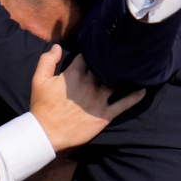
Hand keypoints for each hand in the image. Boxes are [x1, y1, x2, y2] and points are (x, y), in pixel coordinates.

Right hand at [30, 45, 144, 151]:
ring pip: (115, 82)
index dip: (90, 54)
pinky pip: (123, 104)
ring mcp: (98, 101)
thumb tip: (58, 46)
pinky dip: (134, 97)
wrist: (46, 134)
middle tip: (115, 57)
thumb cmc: (42, 107)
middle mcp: (89, 85)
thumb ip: (47, 60)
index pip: (87, 57)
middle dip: (107, 62)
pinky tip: (143, 90)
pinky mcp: (104, 115)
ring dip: (123, 76)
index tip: (95, 51)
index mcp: (74, 75)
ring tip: (132, 69)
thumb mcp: (38, 80)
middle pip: (102, 68)